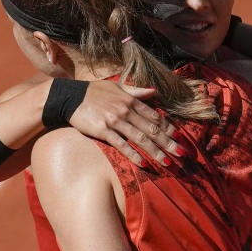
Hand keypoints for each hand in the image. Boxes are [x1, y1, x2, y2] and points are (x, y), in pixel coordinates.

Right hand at [68, 80, 183, 165]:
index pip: (154, 116)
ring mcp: (115, 121)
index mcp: (130, 100)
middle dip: (168, 143)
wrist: (69, 97)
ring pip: (140, 139)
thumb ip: (136, 91)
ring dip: (155, 152)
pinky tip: (143, 164)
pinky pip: (122, 145)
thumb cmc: (93, 91)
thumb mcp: (116, 87)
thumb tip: (154, 91)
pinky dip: (133, 155)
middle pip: (152, 129)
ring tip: (168, 162)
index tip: (178, 137)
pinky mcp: (103, 131)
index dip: (168, 127)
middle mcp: (126, 110)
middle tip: (182, 154)